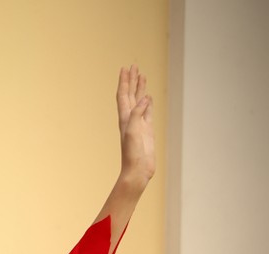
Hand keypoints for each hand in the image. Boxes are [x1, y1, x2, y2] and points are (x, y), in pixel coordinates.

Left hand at [116, 64, 154, 186]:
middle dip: (132, 80)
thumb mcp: (133, 132)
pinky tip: (148, 96)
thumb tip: (144, 98)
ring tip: (141, 76)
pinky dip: (147, 102)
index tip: (125, 68)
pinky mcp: (147, 130)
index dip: (124, 81)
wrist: (137, 170)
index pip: (123, 95)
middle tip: (133, 66)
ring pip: (139, 101)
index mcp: (124, 118)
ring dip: (140, 88)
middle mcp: (130, 119)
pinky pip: (147, 111)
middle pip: (130, 94)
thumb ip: (137, 114)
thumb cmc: (132, 154)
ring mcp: (139, 124)